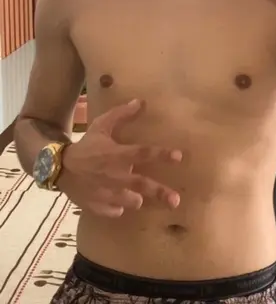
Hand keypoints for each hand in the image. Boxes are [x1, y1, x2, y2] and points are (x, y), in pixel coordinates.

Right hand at [59, 99, 181, 217]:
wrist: (59, 167)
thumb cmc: (86, 145)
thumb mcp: (101, 125)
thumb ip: (121, 114)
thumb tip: (141, 102)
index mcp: (117, 154)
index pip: (143, 153)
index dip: (161, 154)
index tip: (179, 156)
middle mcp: (114, 175)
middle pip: (141, 185)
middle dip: (160, 193)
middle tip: (176, 201)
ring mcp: (105, 193)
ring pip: (130, 201)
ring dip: (136, 199)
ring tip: (140, 199)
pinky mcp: (97, 206)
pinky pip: (114, 211)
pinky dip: (118, 208)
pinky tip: (119, 204)